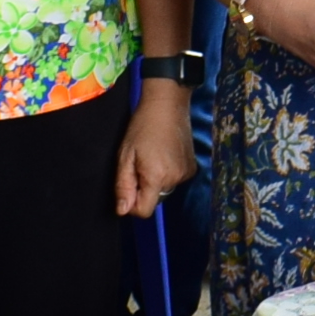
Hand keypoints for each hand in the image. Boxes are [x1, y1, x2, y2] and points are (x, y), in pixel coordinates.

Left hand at [115, 80, 193, 217]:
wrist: (168, 104)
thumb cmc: (142, 127)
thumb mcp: (125, 155)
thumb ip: (123, 185)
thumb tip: (122, 211)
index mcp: (157, 177)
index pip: (144, 211)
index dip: (132, 204)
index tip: (128, 185)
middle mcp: (175, 179)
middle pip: (154, 200)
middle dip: (143, 189)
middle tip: (138, 164)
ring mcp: (186, 174)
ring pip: (164, 190)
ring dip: (155, 180)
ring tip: (152, 156)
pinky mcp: (192, 168)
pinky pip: (174, 180)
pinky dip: (167, 173)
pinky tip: (164, 154)